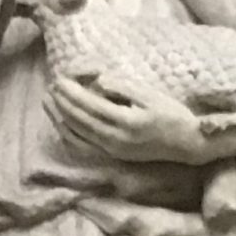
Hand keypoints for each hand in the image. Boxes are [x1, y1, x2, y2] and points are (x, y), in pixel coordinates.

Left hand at [47, 70, 211, 164]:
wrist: (187, 144)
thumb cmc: (173, 115)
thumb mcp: (152, 96)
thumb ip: (125, 88)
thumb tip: (100, 81)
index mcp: (127, 122)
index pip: (91, 106)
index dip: (72, 93)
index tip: (60, 80)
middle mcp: (116, 139)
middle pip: (80, 120)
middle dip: (62, 103)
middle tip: (50, 86)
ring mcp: (112, 150)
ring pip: (78, 134)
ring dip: (60, 117)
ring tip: (47, 102)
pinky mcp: (113, 156)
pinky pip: (83, 146)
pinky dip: (69, 134)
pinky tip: (60, 124)